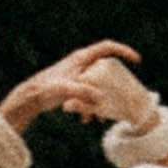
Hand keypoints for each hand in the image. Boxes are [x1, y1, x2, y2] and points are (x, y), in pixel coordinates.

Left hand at [0, 41, 148, 133]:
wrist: (30, 97)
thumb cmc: (46, 89)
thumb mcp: (66, 90)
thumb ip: (83, 92)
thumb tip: (100, 100)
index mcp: (82, 58)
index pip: (107, 47)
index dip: (123, 51)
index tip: (136, 60)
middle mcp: (81, 63)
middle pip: (106, 69)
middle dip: (114, 85)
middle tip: (120, 96)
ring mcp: (78, 74)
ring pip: (98, 84)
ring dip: (102, 100)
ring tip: (100, 117)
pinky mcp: (74, 86)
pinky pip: (90, 94)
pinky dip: (91, 105)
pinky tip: (87, 119)